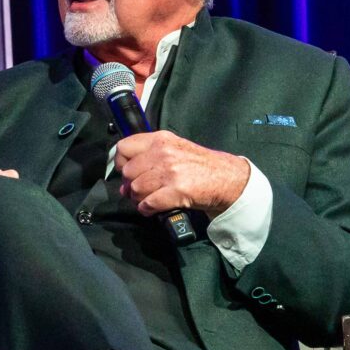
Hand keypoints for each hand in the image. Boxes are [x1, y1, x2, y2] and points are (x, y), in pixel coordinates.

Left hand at [114, 131, 250, 217]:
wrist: (228, 179)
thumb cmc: (201, 165)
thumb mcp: (175, 148)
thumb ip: (150, 155)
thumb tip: (124, 174)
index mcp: (161, 139)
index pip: (124, 147)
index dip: (120, 162)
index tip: (125, 171)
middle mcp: (163, 153)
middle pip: (128, 172)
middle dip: (130, 184)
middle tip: (138, 191)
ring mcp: (170, 171)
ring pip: (135, 189)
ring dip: (138, 198)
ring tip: (147, 199)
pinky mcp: (177, 190)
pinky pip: (148, 203)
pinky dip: (146, 209)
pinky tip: (151, 209)